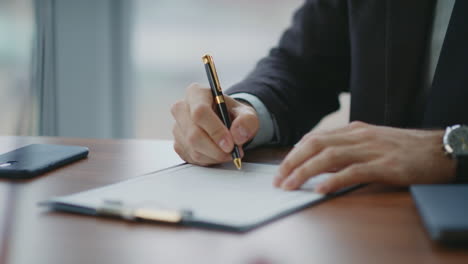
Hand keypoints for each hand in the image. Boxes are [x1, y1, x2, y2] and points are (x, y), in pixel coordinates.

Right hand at [171, 83, 258, 165]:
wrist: (226, 122)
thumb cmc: (233, 114)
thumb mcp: (247, 113)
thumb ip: (247, 121)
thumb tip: (237, 135)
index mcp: (196, 93)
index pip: (200, 112)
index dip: (215, 131)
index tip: (230, 144)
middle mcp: (181, 108)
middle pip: (194, 134)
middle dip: (216, 149)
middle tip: (232, 152)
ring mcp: (177, 127)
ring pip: (193, 149)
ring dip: (215, 156)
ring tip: (228, 152)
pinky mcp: (178, 144)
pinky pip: (192, 158)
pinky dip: (208, 160)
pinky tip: (217, 153)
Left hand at [274, 121, 455, 192]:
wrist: (439, 148)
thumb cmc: (403, 148)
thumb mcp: (370, 143)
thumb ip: (346, 150)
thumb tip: (320, 163)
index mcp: (353, 130)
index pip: (314, 138)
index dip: (294, 153)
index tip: (281, 169)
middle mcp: (358, 136)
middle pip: (315, 145)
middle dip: (292, 162)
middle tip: (278, 180)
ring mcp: (371, 149)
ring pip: (329, 157)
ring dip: (304, 171)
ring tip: (290, 186)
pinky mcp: (385, 165)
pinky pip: (354, 171)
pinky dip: (334, 180)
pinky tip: (320, 189)